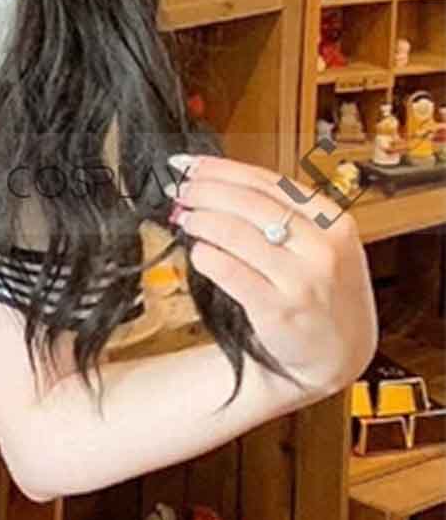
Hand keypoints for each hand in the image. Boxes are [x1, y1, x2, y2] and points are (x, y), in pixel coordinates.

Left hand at [169, 153, 376, 397]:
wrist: (337, 354)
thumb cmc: (323, 294)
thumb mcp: (322, 246)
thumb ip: (285, 215)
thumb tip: (220, 182)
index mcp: (335, 222)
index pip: (269, 181)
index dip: (223, 170)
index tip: (193, 165)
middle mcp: (322, 247)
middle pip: (248, 202)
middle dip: (205, 191)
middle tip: (181, 190)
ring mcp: (301, 279)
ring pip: (233, 232)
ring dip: (200, 220)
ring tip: (184, 218)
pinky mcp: (276, 309)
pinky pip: (227, 271)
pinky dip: (205, 256)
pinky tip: (197, 252)